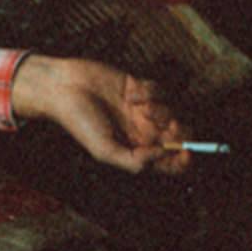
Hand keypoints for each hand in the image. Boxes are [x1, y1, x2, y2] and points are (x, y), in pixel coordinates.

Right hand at [11, 55, 190, 174]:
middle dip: (180, 132)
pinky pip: (160, 90)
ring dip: (161, 109)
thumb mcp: (104, 150)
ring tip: (138, 106)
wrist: (64, 89)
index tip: (187, 152)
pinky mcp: (140, 88)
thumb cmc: (78, 122)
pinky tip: (131, 92)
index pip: (168, 162)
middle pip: (178, 137)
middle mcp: (141, 132)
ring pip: (171, 111)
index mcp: (134, 150)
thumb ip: (133, 161)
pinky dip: (150, 91)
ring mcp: (142, 110)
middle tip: (171, 126)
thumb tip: (162, 155)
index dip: (183, 160)